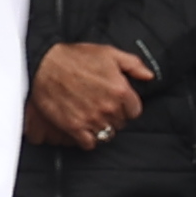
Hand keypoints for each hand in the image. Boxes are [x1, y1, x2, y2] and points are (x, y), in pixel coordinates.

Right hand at [25, 40, 148, 149]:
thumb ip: (133, 65)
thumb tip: (149, 76)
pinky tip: (84, 129)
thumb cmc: (76, 57)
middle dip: (114, 116)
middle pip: (121, 123)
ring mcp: (92, 119)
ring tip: (93, 117)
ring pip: (107, 134)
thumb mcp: (109, 53)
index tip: (118, 102)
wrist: (45, 64)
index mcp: (120, 90)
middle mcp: (109, 107)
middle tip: (102, 107)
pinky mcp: (74, 127)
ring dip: (102, 128)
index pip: (134, 111)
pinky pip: (89, 143)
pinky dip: (88, 139)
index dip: (126, 106)